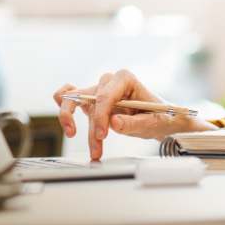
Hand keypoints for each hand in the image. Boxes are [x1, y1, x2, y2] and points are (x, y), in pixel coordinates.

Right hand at [54, 69, 213, 159]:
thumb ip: (133, 123)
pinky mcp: (91, 100)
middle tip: (97, 145)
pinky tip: (67, 120)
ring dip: (71, 120)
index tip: (102, 135)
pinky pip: (69, 96)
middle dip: (92, 125)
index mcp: (125, 79)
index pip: (105, 96)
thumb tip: (114, 124)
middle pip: (89, 100)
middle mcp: (109, 81)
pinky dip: (64, 107)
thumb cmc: (158, 116)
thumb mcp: (151, 123)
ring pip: (75, 100)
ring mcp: (98, 89)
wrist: (159, 118)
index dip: (100, 117)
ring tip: (83, 141)